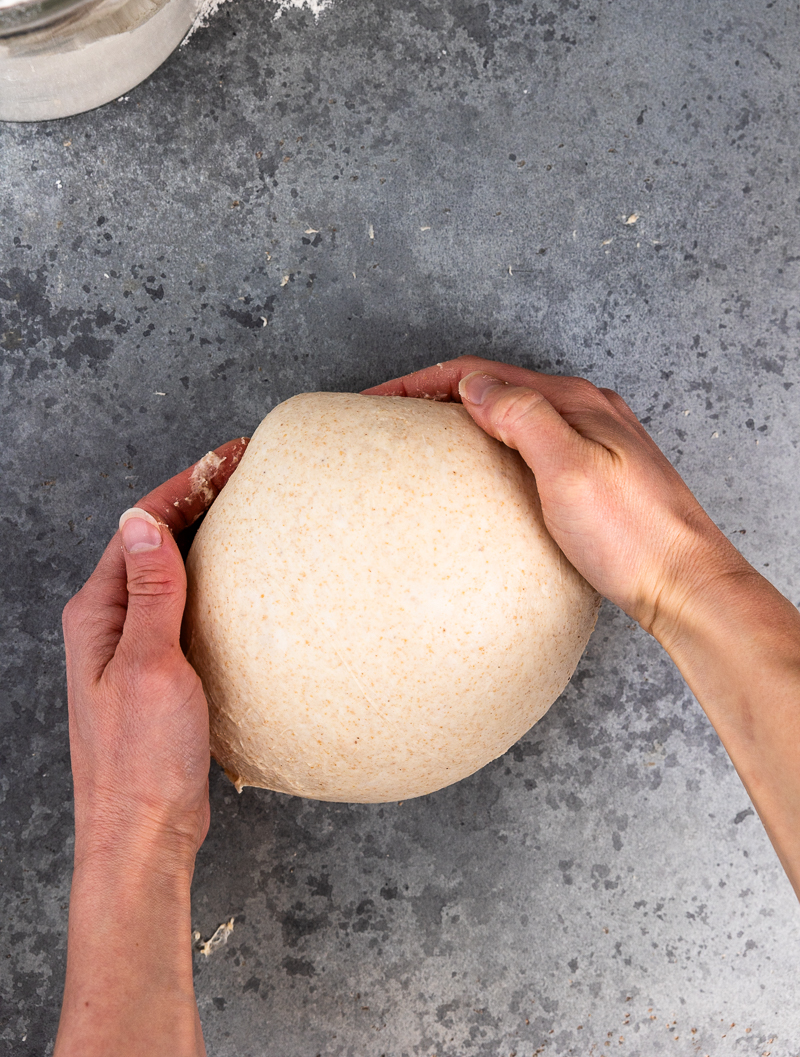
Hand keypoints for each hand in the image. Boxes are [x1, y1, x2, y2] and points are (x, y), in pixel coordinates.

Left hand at [56, 438, 247, 1056]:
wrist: (144, 834)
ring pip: (173, 574)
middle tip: (251, 472)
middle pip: (156, 541)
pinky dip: (216, 583)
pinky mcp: (161, 672)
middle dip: (200, 500)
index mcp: (98, 613)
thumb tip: (145, 520)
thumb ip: (152, 593)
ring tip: (254, 512)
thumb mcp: (151, 666)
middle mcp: (109, 623)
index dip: (185, 485)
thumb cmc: (142, 759)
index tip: (229, 457)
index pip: (141, 526)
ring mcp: (134, 648)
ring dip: (209, 539)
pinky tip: (248, 585)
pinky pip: (187, 609)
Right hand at [365, 358, 799, 900]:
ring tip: (423, 440)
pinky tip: (481, 473)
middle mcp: (585, 414)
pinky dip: (491, 445)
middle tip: (389, 415)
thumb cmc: (634, 537)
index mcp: (575, 403)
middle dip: (437, 394)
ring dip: (464, 419)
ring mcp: (592, 445)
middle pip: (495, 388)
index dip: (421, 381)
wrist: (687, 587)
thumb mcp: (570, 470)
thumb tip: (475, 385)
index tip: (376, 398)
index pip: (481, 374)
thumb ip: (524, 418)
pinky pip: (530, 445)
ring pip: (512, 416)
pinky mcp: (594, 479)